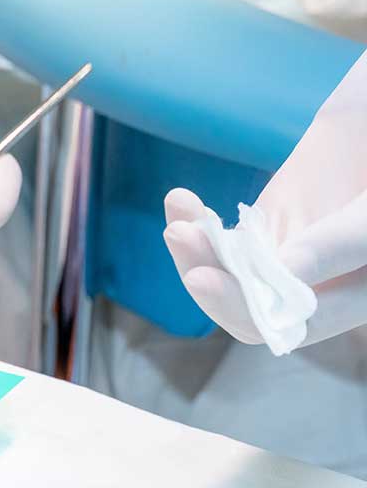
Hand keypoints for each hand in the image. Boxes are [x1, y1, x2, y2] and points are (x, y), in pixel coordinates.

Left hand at [165, 187, 366, 348]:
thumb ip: (340, 245)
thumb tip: (284, 271)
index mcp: (351, 298)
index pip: (288, 325)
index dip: (242, 308)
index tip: (202, 278)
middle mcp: (313, 289)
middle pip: (245, 305)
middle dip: (205, 274)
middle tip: (178, 234)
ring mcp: (282, 259)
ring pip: (226, 272)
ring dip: (194, 246)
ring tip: (179, 204)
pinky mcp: (263, 232)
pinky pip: (222, 239)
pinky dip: (197, 221)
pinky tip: (181, 201)